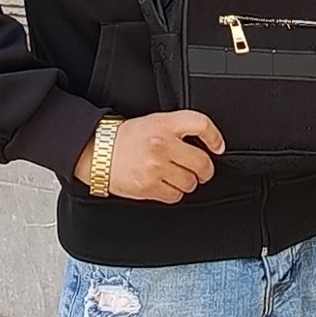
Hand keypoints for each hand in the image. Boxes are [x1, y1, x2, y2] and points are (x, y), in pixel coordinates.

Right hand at [73, 111, 224, 203]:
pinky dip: (174, 192)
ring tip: (178, 176)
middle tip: (201, 169)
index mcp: (164, 124)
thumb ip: (177, 129)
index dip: (215, 137)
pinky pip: (175, 196)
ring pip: (190, 182)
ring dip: (189, 182)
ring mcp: (155, 168)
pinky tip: (166, 184)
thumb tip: (205, 143)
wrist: (97, 151)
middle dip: (205, 169)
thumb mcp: (153, 121)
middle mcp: (161, 145)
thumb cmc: (125, 137)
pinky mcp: (148, 187)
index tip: (218, 147)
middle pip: (201, 162)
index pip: (201, 125)